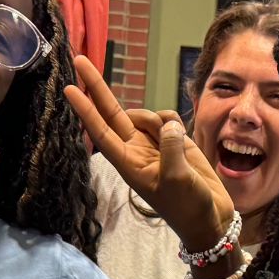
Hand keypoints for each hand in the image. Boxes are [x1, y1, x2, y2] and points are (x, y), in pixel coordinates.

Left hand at [64, 56, 233, 250]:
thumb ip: (170, 147)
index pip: (101, 131)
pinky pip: (168, 119)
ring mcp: (155, 144)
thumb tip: (168, 124)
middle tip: (79, 60)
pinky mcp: (175, 142)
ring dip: (158, 118)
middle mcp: (137, 150)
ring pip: (147, 114)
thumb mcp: (176, 179)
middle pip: (112, 112)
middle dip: (96, 87)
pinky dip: (173, 122)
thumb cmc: (187, 206)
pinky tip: (184, 139)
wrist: (209, 218)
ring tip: (174, 142)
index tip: (69, 88)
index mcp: (129, 163)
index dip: (85, 109)